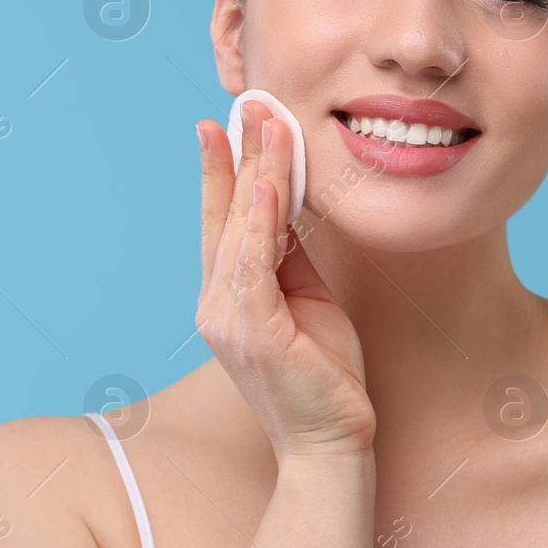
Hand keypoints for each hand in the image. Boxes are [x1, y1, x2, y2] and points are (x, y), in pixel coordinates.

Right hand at [197, 100, 374, 460]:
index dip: (221, 171)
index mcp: (227, 298)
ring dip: (254, 172)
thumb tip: (289, 206)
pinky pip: (254, 264)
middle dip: (237, 155)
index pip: (222, 222)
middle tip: (248, 102)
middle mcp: (216, 305)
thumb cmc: (323, 377)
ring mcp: (227, 319)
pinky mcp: (252, 333)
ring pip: (240, 229)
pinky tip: (266, 183)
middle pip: (225, 215)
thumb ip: (291, 258)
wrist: (331, 445)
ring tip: (263, 123)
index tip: (222, 124)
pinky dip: (259, 220)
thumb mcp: (307, 302)